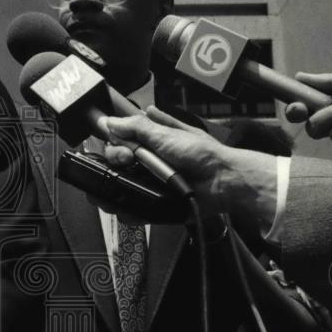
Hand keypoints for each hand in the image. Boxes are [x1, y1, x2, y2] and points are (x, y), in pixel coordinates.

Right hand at [101, 107, 278, 231]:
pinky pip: (133, 209)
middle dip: (116, 159)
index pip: (120, 140)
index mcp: (151, 142)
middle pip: (116, 162)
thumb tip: (110, 121)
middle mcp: (148, 162)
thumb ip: (137, 127)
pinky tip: (121, 207)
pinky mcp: (155, 203)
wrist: (221, 180)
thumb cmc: (200, 153)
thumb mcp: (166, 134)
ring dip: (113, 187)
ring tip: (120, 186)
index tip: (120, 143)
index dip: (115, 142)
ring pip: (120, 186)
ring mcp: (151, 183)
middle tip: (127, 160)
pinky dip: (125, 210)